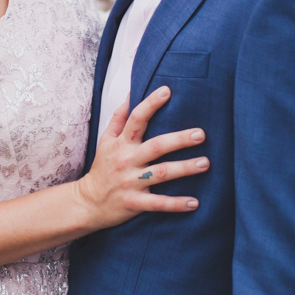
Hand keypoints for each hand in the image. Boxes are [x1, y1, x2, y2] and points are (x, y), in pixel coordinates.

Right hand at [76, 86, 207, 229]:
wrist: (88, 202)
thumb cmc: (102, 167)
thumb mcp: (106, 140)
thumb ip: (119, 117)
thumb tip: (131, 92)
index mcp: (122, 144)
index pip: (136, 119)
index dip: (150, 104)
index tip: (167, 91)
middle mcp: (127, 160)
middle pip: (156, 146)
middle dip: (179, 139)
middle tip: (201, 134)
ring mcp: (131, 182)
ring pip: (161, 173)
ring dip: (184, 168)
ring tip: (205, 163)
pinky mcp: (135, 203)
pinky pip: (158, 203)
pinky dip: (176, 204)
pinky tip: (194, 203)